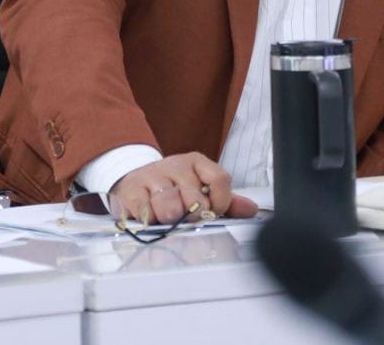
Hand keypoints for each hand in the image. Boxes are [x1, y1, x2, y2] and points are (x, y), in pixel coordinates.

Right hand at [108, 152, 258, 224]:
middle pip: (193, 198)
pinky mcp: (132, 189)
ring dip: (169, 220)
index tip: (213, 212)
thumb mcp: (201, 190)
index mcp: (197, 163)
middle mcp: (175, 165)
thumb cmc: (173, 189)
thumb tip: (251, 209)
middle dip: (192, 216)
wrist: (134, 180)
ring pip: (168, 206)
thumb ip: (226, 201)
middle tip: (186, 219)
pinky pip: (145, 211)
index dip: (220, 202)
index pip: (219, 179)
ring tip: (166, 219)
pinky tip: (150, 218)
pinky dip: (150, 221)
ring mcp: (152, 176)